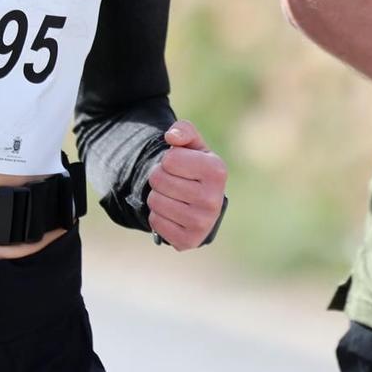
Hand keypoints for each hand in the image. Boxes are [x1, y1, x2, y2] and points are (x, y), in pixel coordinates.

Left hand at [146, 120, 226, 249]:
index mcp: (217, 171)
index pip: (169, 159)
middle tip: (173, 182)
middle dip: (159, 177)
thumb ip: (184, 131)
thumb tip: (172, 137)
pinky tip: (172, 214)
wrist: (202, 204)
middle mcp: (213, 199)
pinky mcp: (189, 240)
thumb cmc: (195, 169)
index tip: (180, 167)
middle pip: (158, 179)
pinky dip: (157, 216)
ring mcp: (203, 223)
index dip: (168, 160)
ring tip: (172, 197)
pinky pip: (155, 223)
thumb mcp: (193, 146)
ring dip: (157, 196)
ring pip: (155, 201)